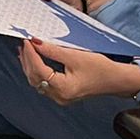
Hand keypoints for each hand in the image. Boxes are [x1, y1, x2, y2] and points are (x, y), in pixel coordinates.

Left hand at [18, 38, 139, 104]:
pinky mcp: (62, 94)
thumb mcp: (75, 56)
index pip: (39, 70)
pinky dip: (37, 71)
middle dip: (28, 59)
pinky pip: (44, 83)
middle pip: (35, 77)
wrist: (115, 80)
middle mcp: (59, 96)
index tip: (26, 40)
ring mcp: (60, 97)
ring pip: (37, 81)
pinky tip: (35, 60)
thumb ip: (53, 51)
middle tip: (24, 43)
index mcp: (63, 89)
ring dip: (30, 65)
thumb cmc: (100, 69)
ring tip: (26, 50)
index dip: (31, 54)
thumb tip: (35, 42)